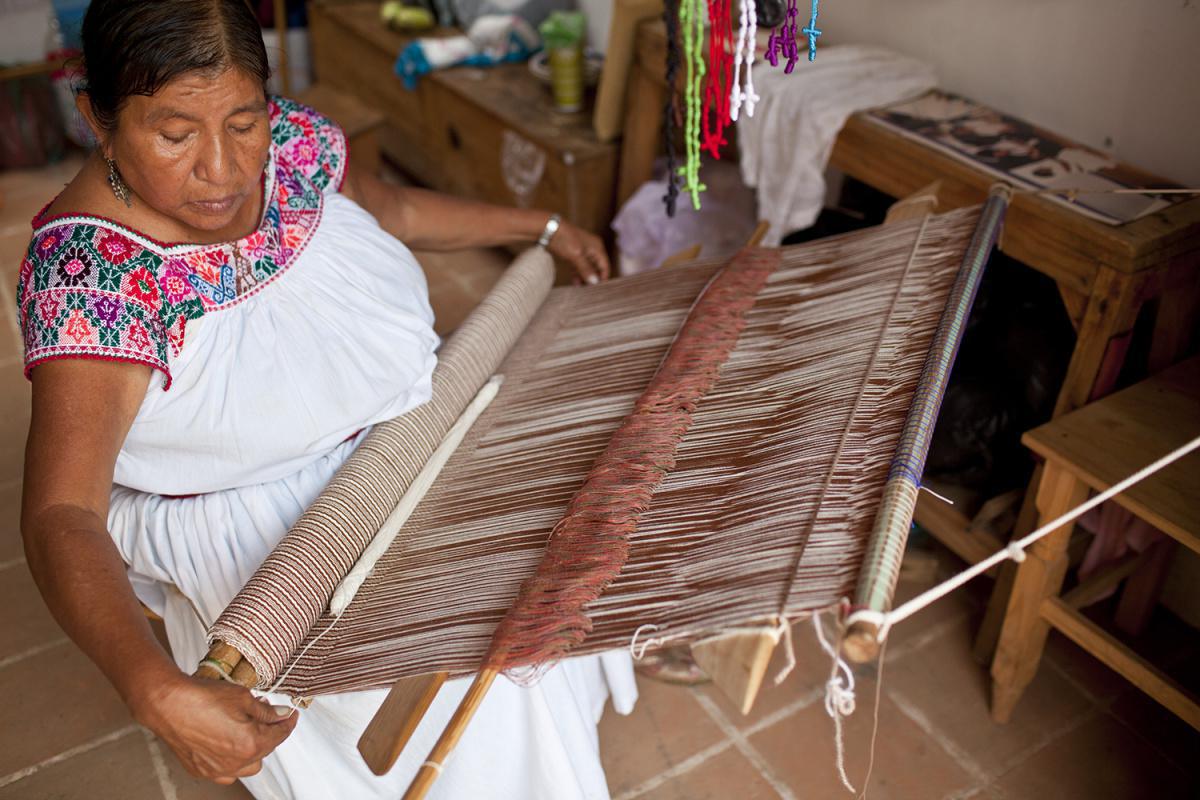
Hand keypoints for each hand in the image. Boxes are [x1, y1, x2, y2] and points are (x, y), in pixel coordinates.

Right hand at [133, 674, 298, 784]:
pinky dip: (232, 758)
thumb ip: (265, 710)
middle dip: (268, 731)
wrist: (167, 704)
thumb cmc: (201, 698)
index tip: (290, 714)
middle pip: (265, 750)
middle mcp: (235, 762)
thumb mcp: (242, 697)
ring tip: (246, 727)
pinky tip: (228, 741)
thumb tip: (280, 715)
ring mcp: (217, 769)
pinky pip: (226, 770)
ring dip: (252, 749)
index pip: (279, 735)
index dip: (288, 722)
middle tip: (263, 712)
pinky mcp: (200, 770)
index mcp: (250, 744)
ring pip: (248, 765)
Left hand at [545, 221, 610, 284]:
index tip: (598, 289)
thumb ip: (586, 269)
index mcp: (597, 247)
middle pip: (596, 267)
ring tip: (581, 288)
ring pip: (587, 267)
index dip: (602, 277)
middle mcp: (592, 248)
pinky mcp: (573, 253)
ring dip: (584, 277)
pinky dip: (578, 273)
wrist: (548, 229)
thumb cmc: (565, 238)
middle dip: (593, 278)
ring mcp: (582, 250)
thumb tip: (594, 281)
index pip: (605, 265)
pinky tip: (575, 281)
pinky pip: (579, 266)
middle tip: (589, 291)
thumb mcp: (576, 256)